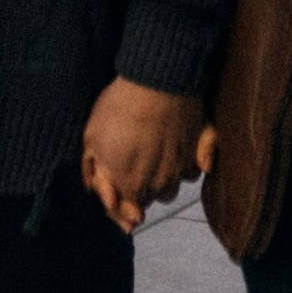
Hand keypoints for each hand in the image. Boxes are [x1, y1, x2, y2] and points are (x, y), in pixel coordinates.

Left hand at [80, 77, 203, 234]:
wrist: (158, 80)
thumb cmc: (120, 106)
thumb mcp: (91, 138)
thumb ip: (94, 174)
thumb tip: (104, 197)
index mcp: (128, 184)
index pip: (125, 213)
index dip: (120, 209)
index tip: (119, 200)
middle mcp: (157, 184)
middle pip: (148, 200)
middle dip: (139, 190)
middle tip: (132, 169)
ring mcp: (180, 170)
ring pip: (171, 189)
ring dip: (162, 181)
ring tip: (154, 159)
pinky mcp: (200, 152)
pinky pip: (194, 171)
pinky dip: (187, 166)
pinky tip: (178, 150)